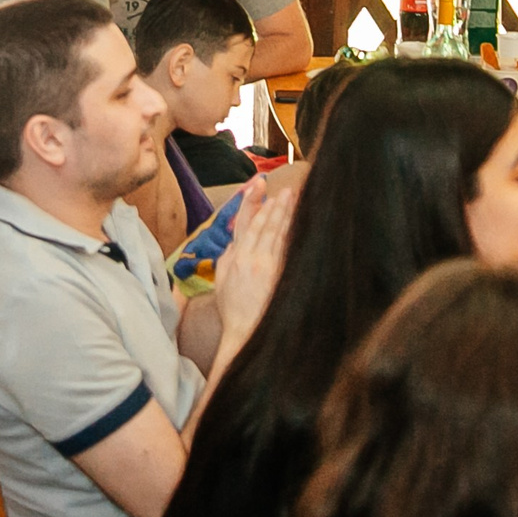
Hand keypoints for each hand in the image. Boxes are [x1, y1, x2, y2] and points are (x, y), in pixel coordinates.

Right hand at [211, 179, 295, 354]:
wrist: (245, 330)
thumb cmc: (232, 308)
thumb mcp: (222, 280)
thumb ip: (228, 257)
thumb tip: (235, 241)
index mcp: (235, 258)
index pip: (243, 222)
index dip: (250, 202)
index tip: (258, 186)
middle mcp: (251, 258)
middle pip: (263, 224)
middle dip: (273, 204)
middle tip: (284, 190)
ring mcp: (267, 266)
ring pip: (276, 234)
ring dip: (284, 214)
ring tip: (292, 198)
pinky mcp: (279, 275)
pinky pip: (285, 248)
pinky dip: (290, 233)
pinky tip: (296, 222)